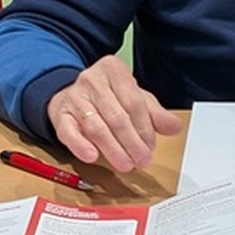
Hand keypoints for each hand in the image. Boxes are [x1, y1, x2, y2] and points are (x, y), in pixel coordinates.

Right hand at [46, 57, 182, 172]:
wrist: (71, 95)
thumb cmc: (108, 98)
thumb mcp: (134, 98)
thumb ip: (154, 114)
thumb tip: (175, 127)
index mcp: (113, 70)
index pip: (133, 102)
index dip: (144, 128)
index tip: (151, 146)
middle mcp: (92, 80)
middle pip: (116, 116)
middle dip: (132, 142)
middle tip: (142, 160)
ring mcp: (74, 97)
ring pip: (96, 126)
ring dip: (113, 149)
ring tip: (126, 164)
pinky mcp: (60, 114)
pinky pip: (69, 131)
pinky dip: (80, 145)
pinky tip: (92, 156)